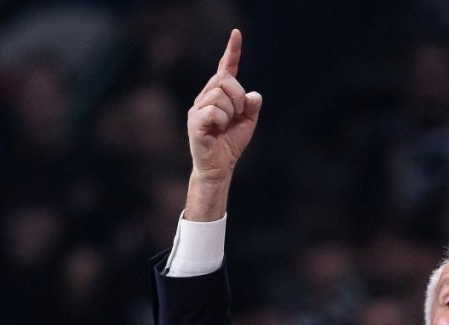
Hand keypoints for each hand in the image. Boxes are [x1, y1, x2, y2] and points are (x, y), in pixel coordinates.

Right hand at [185, 29, 262, 218]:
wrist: (219, 167)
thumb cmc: (230, 144)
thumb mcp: (247, 123)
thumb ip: (251, 106)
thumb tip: (252, 95)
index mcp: (218, 95)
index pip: (225, 69)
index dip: (232, 51)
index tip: (237, 34)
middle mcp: (205, 97)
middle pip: (224, 79)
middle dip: (238, 96)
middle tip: (238, 115)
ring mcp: (198, 108)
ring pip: (220, 95)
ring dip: (231, 112)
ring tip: (225, 126)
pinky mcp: (195, 122)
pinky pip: (214, 112)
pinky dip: (222, 121)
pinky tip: (217, 130)